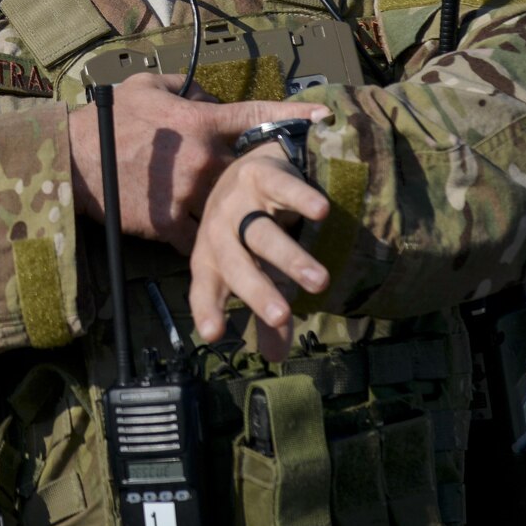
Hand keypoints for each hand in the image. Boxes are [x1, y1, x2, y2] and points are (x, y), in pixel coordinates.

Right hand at [67, 75, 329, 252]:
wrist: (72, 161)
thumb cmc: (106, 118)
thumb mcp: (145, 86)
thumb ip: (185, 86)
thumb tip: (209, 93)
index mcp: (200, 121)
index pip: (256, 115)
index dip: (293, 114)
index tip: (324, 116)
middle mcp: (203, 159)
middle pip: (253, 172)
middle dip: (273, 182)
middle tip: (294, 192)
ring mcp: (189, 195)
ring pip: (232, 211)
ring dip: (245, 219)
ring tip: (265, 234)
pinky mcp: (169, 224)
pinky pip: (201, 240)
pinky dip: (209, 245)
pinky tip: (216, 252)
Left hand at [189, 149, 331, 361]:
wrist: (250, 167)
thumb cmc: (248, 231)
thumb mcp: (253, 271)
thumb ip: (265, 314)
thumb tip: (276, 358)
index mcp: (211, 258)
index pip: (205, 287)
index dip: (207, 308)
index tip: (212, 334)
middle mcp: (219, 231)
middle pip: (236, 265)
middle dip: (257, 292)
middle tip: (281, 316)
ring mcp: (238, 202)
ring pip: (262, 233)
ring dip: (290, 258)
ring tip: (318, 281)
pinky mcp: (261, 175)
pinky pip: (282, 189)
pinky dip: (301, 199)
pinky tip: (321, 212)